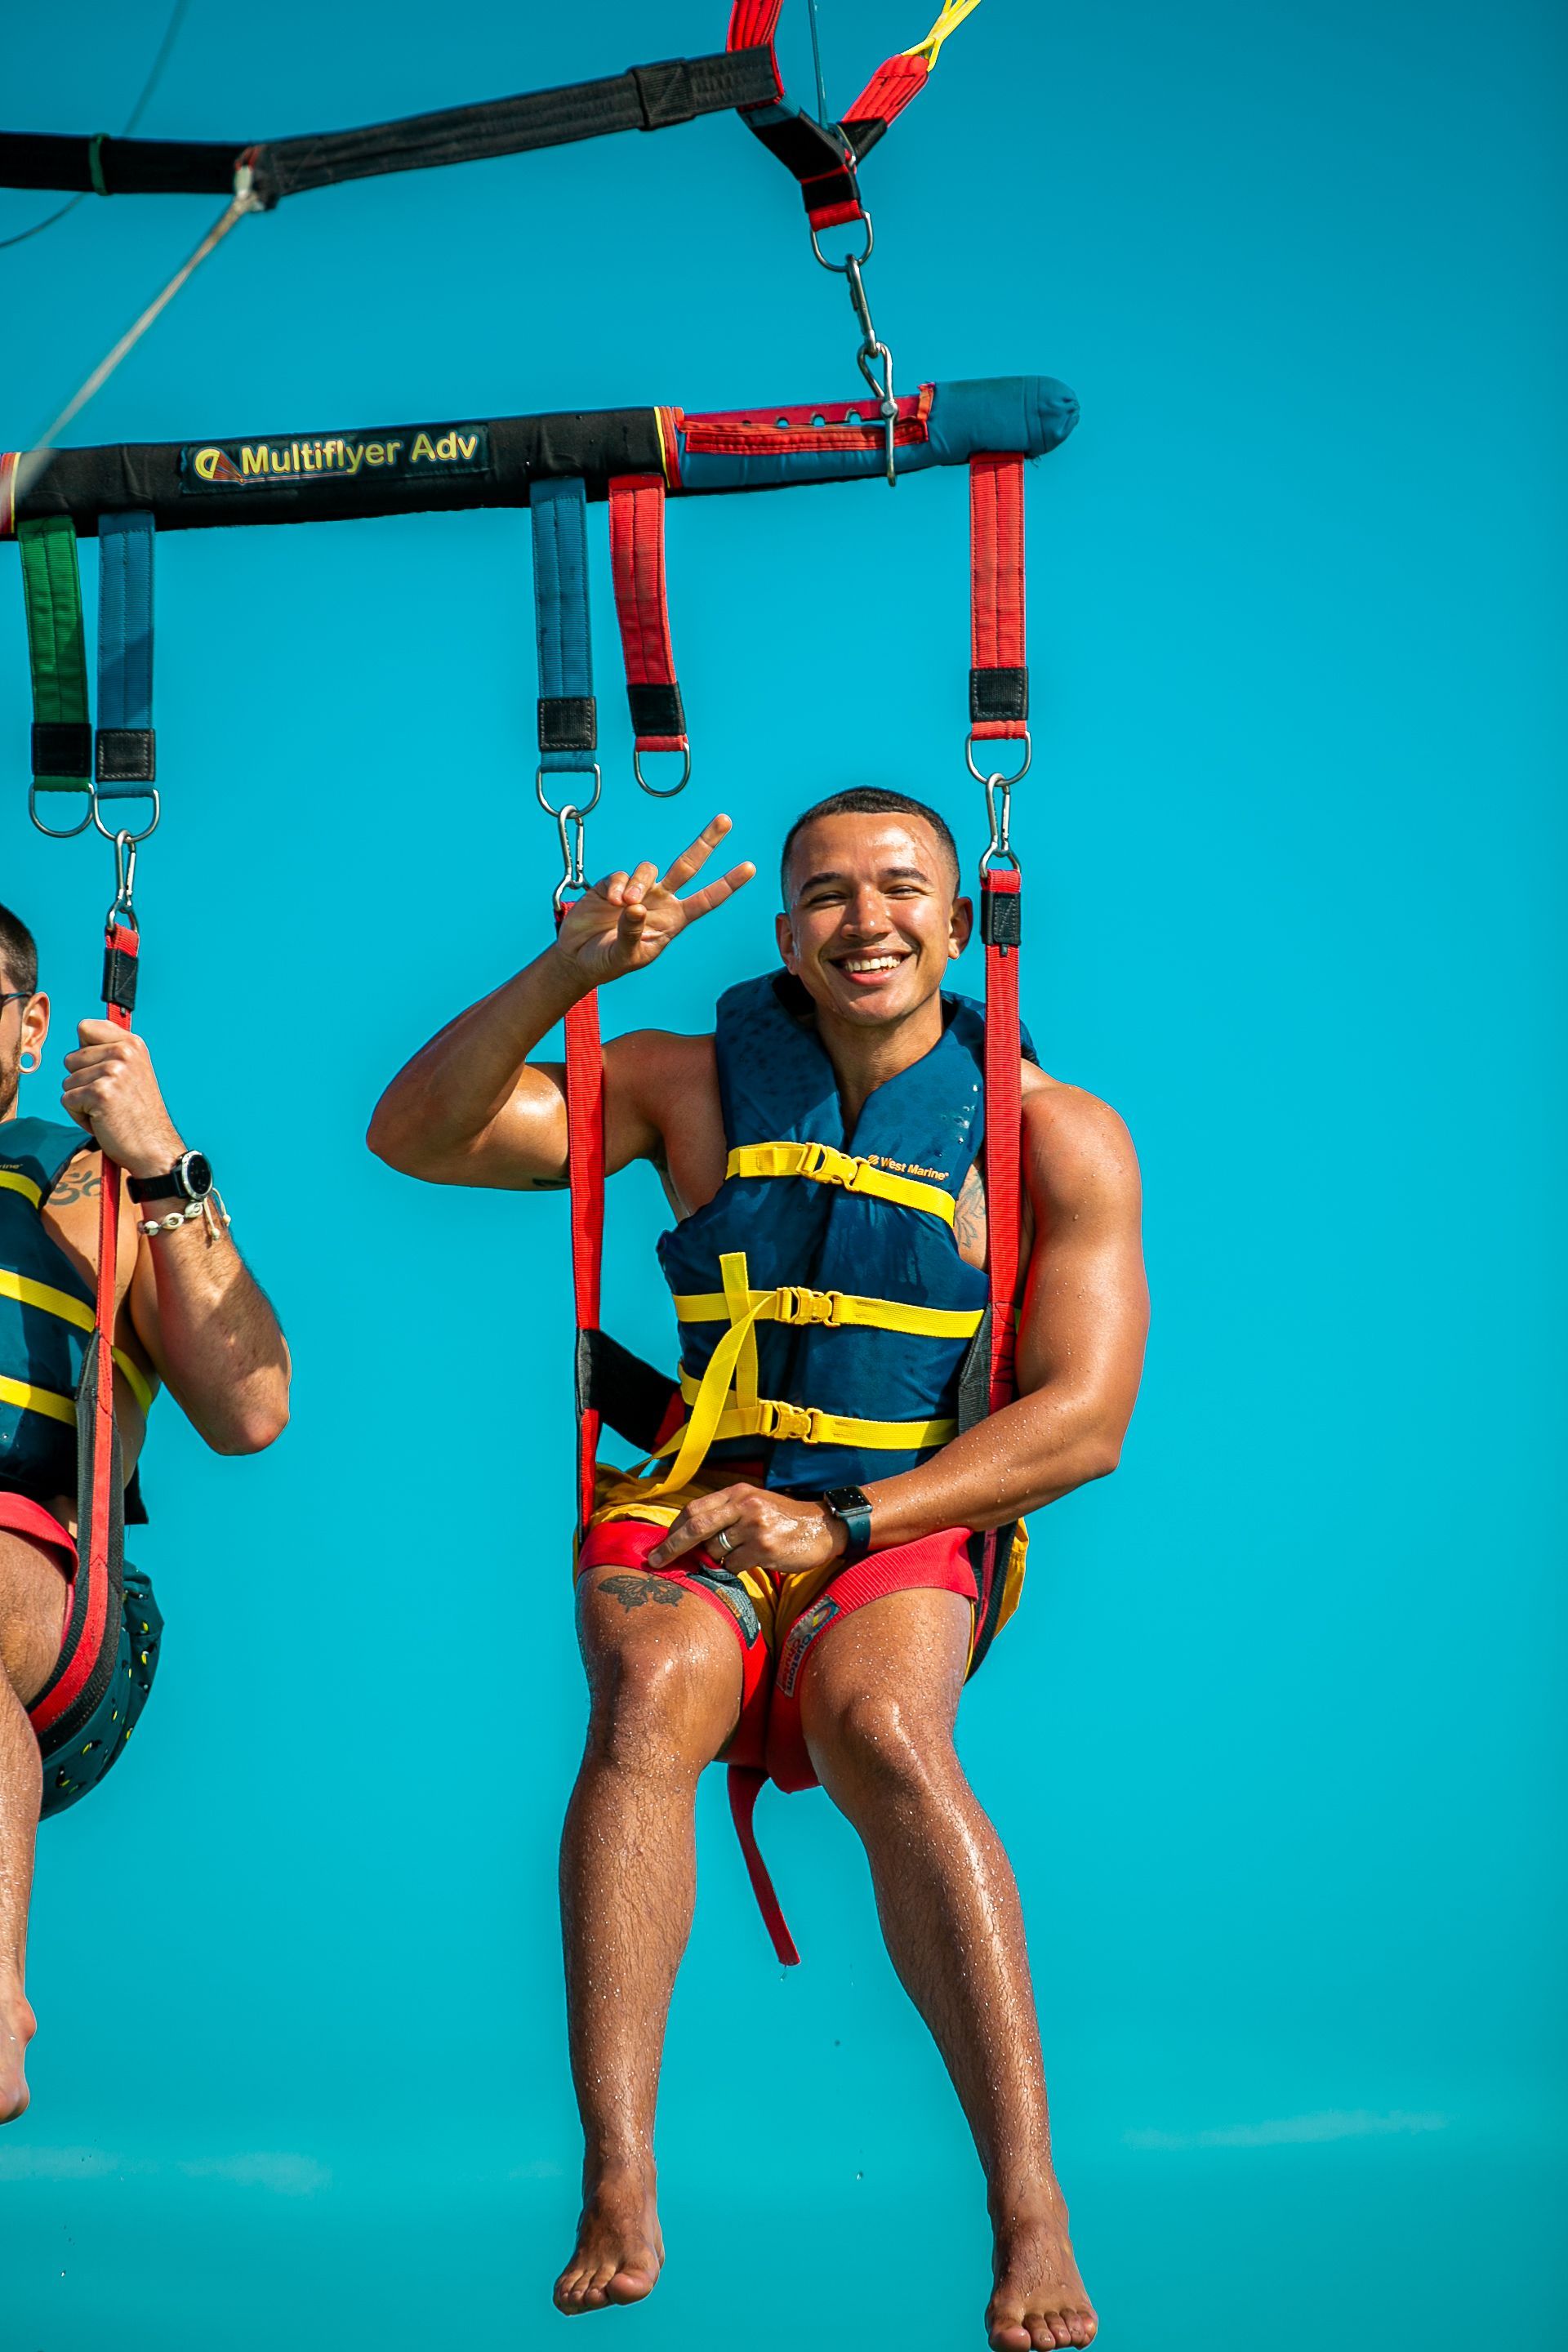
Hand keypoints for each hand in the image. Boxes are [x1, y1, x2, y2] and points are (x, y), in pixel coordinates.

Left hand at [60, 1023, 183, 1180]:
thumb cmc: (138, 1114)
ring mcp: (113, 1071)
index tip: (101, 1069)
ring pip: (68, 1081)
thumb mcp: (133, 1071)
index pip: (85, 1027)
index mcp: (133, 1043)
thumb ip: (111, 1051)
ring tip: (107, 1110)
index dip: (85, 1051)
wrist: (154, 1146)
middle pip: (71, 1058)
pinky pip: (68, 1100)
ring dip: (81, 1101)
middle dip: (82, 1081)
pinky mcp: (100, 1093)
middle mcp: (124, 1052)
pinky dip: (80, 1116)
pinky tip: (103, 1121)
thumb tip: (83, 1030)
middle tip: (109, 1098)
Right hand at [554, 814, 754, 985]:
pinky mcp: (612, 885)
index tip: (750, 867)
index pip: (707, 899)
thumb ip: (632, 933)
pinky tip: (611, 902)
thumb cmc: (608, 962)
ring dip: (639, 882)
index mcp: (674, 920)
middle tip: (726, 820)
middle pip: (688, 865)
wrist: (578, 958)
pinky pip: (620, 875)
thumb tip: (636, 907)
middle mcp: (661, 900)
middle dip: (707, 842)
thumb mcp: (625, 956)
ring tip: (626, 903)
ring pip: (649, 869)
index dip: (728, 884)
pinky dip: (617, 886)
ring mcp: (638, 890)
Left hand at [647, 1483, 845, 1576]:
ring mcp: (754, 1526)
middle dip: (671, 1546)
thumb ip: (725, 1515)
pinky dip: (732, 1569)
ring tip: (733, 1558)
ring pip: (714, 1550)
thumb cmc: (783, 1518)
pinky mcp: (764, 1548)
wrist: (823, 1527)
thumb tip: (690, 1538)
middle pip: (695, 1527)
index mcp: (737, 1493)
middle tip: (655, 1561)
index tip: (661, 1544)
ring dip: (714, 1561)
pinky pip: (732, 1566)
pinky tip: (748, 1563)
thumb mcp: (754, 1504)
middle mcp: (743, 1505)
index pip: (694, 1509)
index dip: (674, 1528)